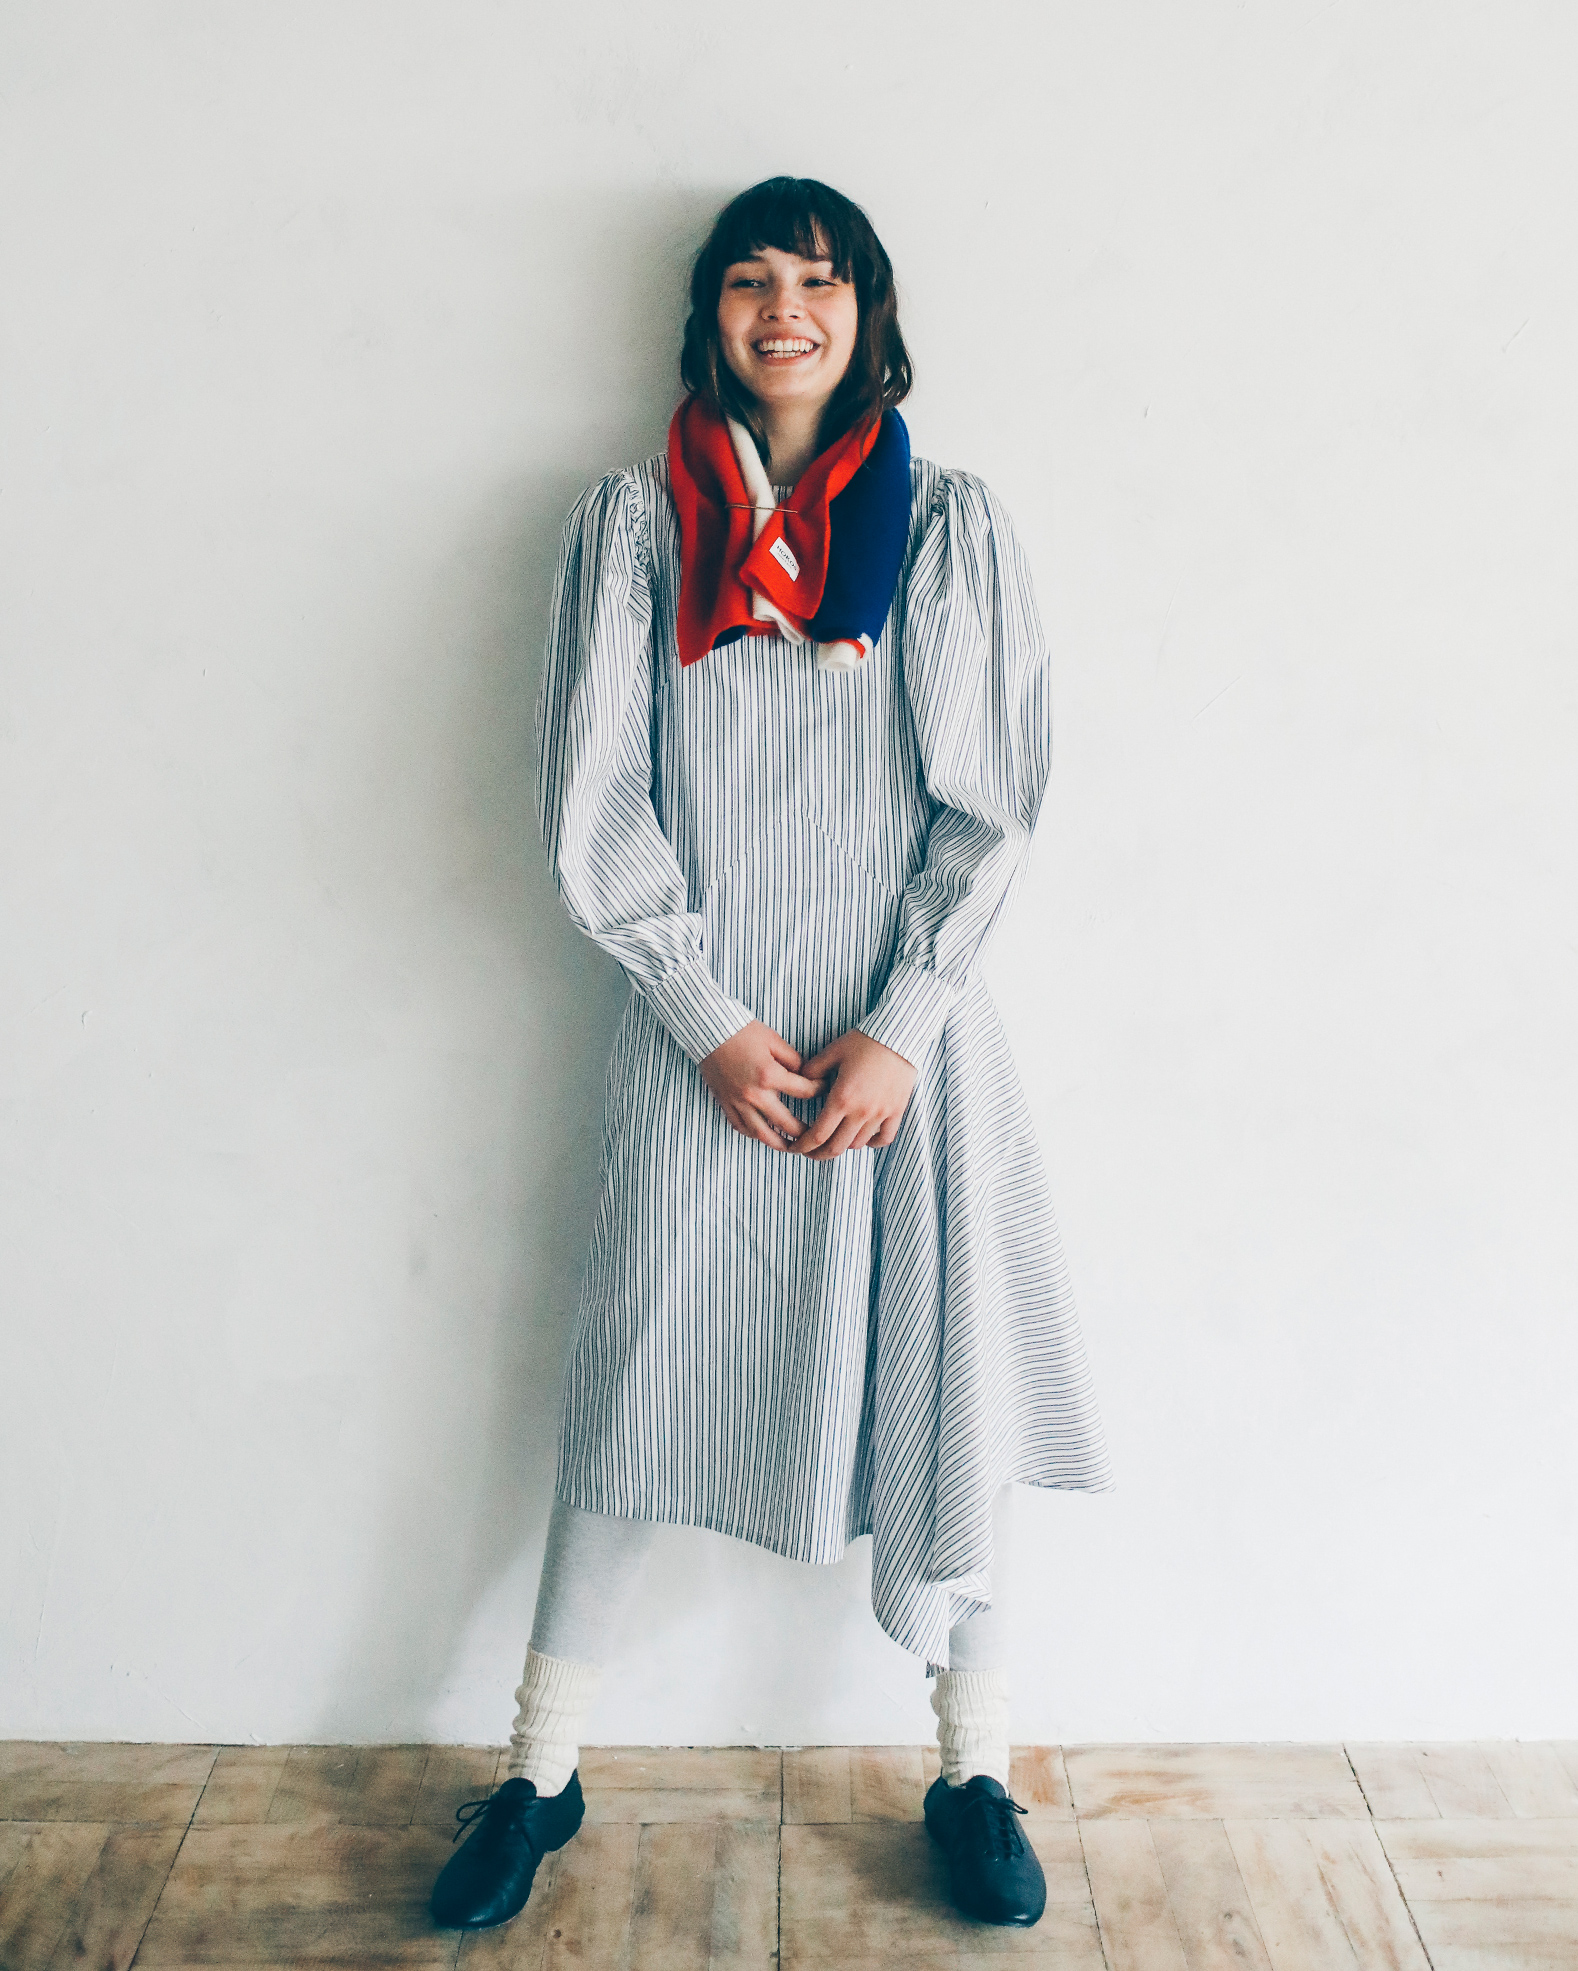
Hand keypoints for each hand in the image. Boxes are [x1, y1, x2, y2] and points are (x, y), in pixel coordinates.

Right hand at [699, 1021, 825, 1150]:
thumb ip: (793, 1060)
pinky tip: (762, 1135)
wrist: (709, 1032)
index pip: (803, 1092)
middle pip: (785, 1123)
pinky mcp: (725, 1103)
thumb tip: (803, 1075)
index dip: (818, 1090)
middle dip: (803, 1131)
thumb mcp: (774, 1040)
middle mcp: (754, 1094)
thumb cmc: (742, 1032)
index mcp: (770, 1075)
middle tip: (814, 1134)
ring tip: (791, 1147)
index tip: (823, 1090)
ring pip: (761, 1133)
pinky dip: (753, 1134)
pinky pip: (740, 1127)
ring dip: (778, 1143)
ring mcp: (738, 1102)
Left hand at [794, 1030, 916, 1160]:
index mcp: (841, 1098)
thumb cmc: (865, 1041)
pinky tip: (863, 1136)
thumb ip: (813, 1069)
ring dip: (842, 1145)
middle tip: (809, 1151)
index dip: (803, 1146)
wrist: (900, 1036)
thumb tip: (800, 1080)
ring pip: (858, 1144)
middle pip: (836, 1147)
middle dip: (818, 1154)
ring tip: (834, 1140)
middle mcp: (861, 1112)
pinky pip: (884, 1138)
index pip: (818, 1134)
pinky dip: (872, 1142)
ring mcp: (881, 1114)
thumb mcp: (833, 1051)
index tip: (794, 1147)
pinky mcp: (897, 1111)